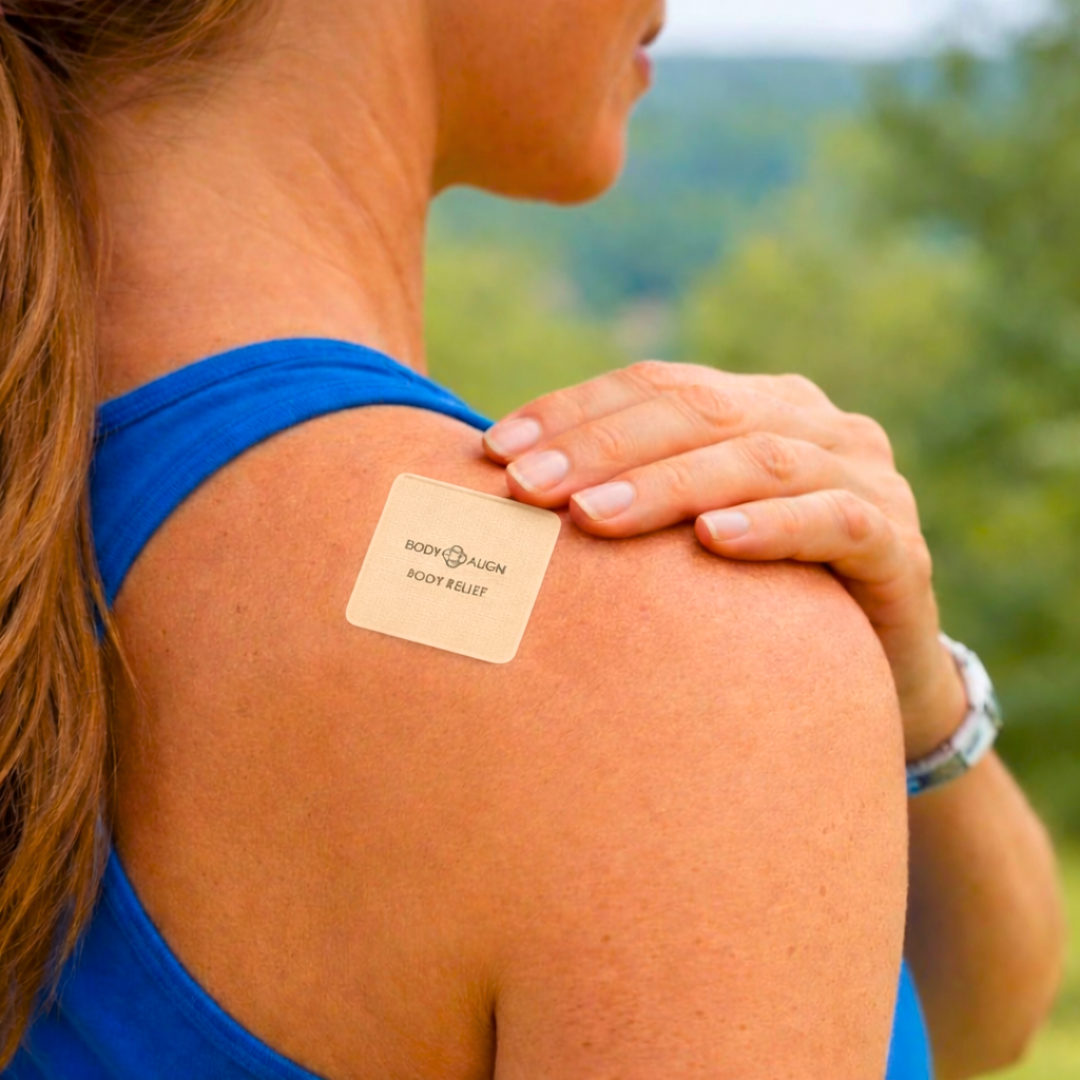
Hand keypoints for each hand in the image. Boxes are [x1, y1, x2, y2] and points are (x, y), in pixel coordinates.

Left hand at [482, 360, 968, 760]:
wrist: (871, 672)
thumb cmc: (756, 596)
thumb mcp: (688, 533)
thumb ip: (629, 496)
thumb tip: (509, 488)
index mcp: (759, 404)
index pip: (658, 385)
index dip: (575, 410)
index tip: (497, 449)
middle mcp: (814, 423)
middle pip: (699, 410)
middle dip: (604, 446)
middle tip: (527, 485)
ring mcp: (865, 476)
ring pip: (758, 459)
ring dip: (668, 485)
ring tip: (590, 517)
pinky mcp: (899, 545)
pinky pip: (835, 521)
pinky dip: (772, 527)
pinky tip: (710, 542)